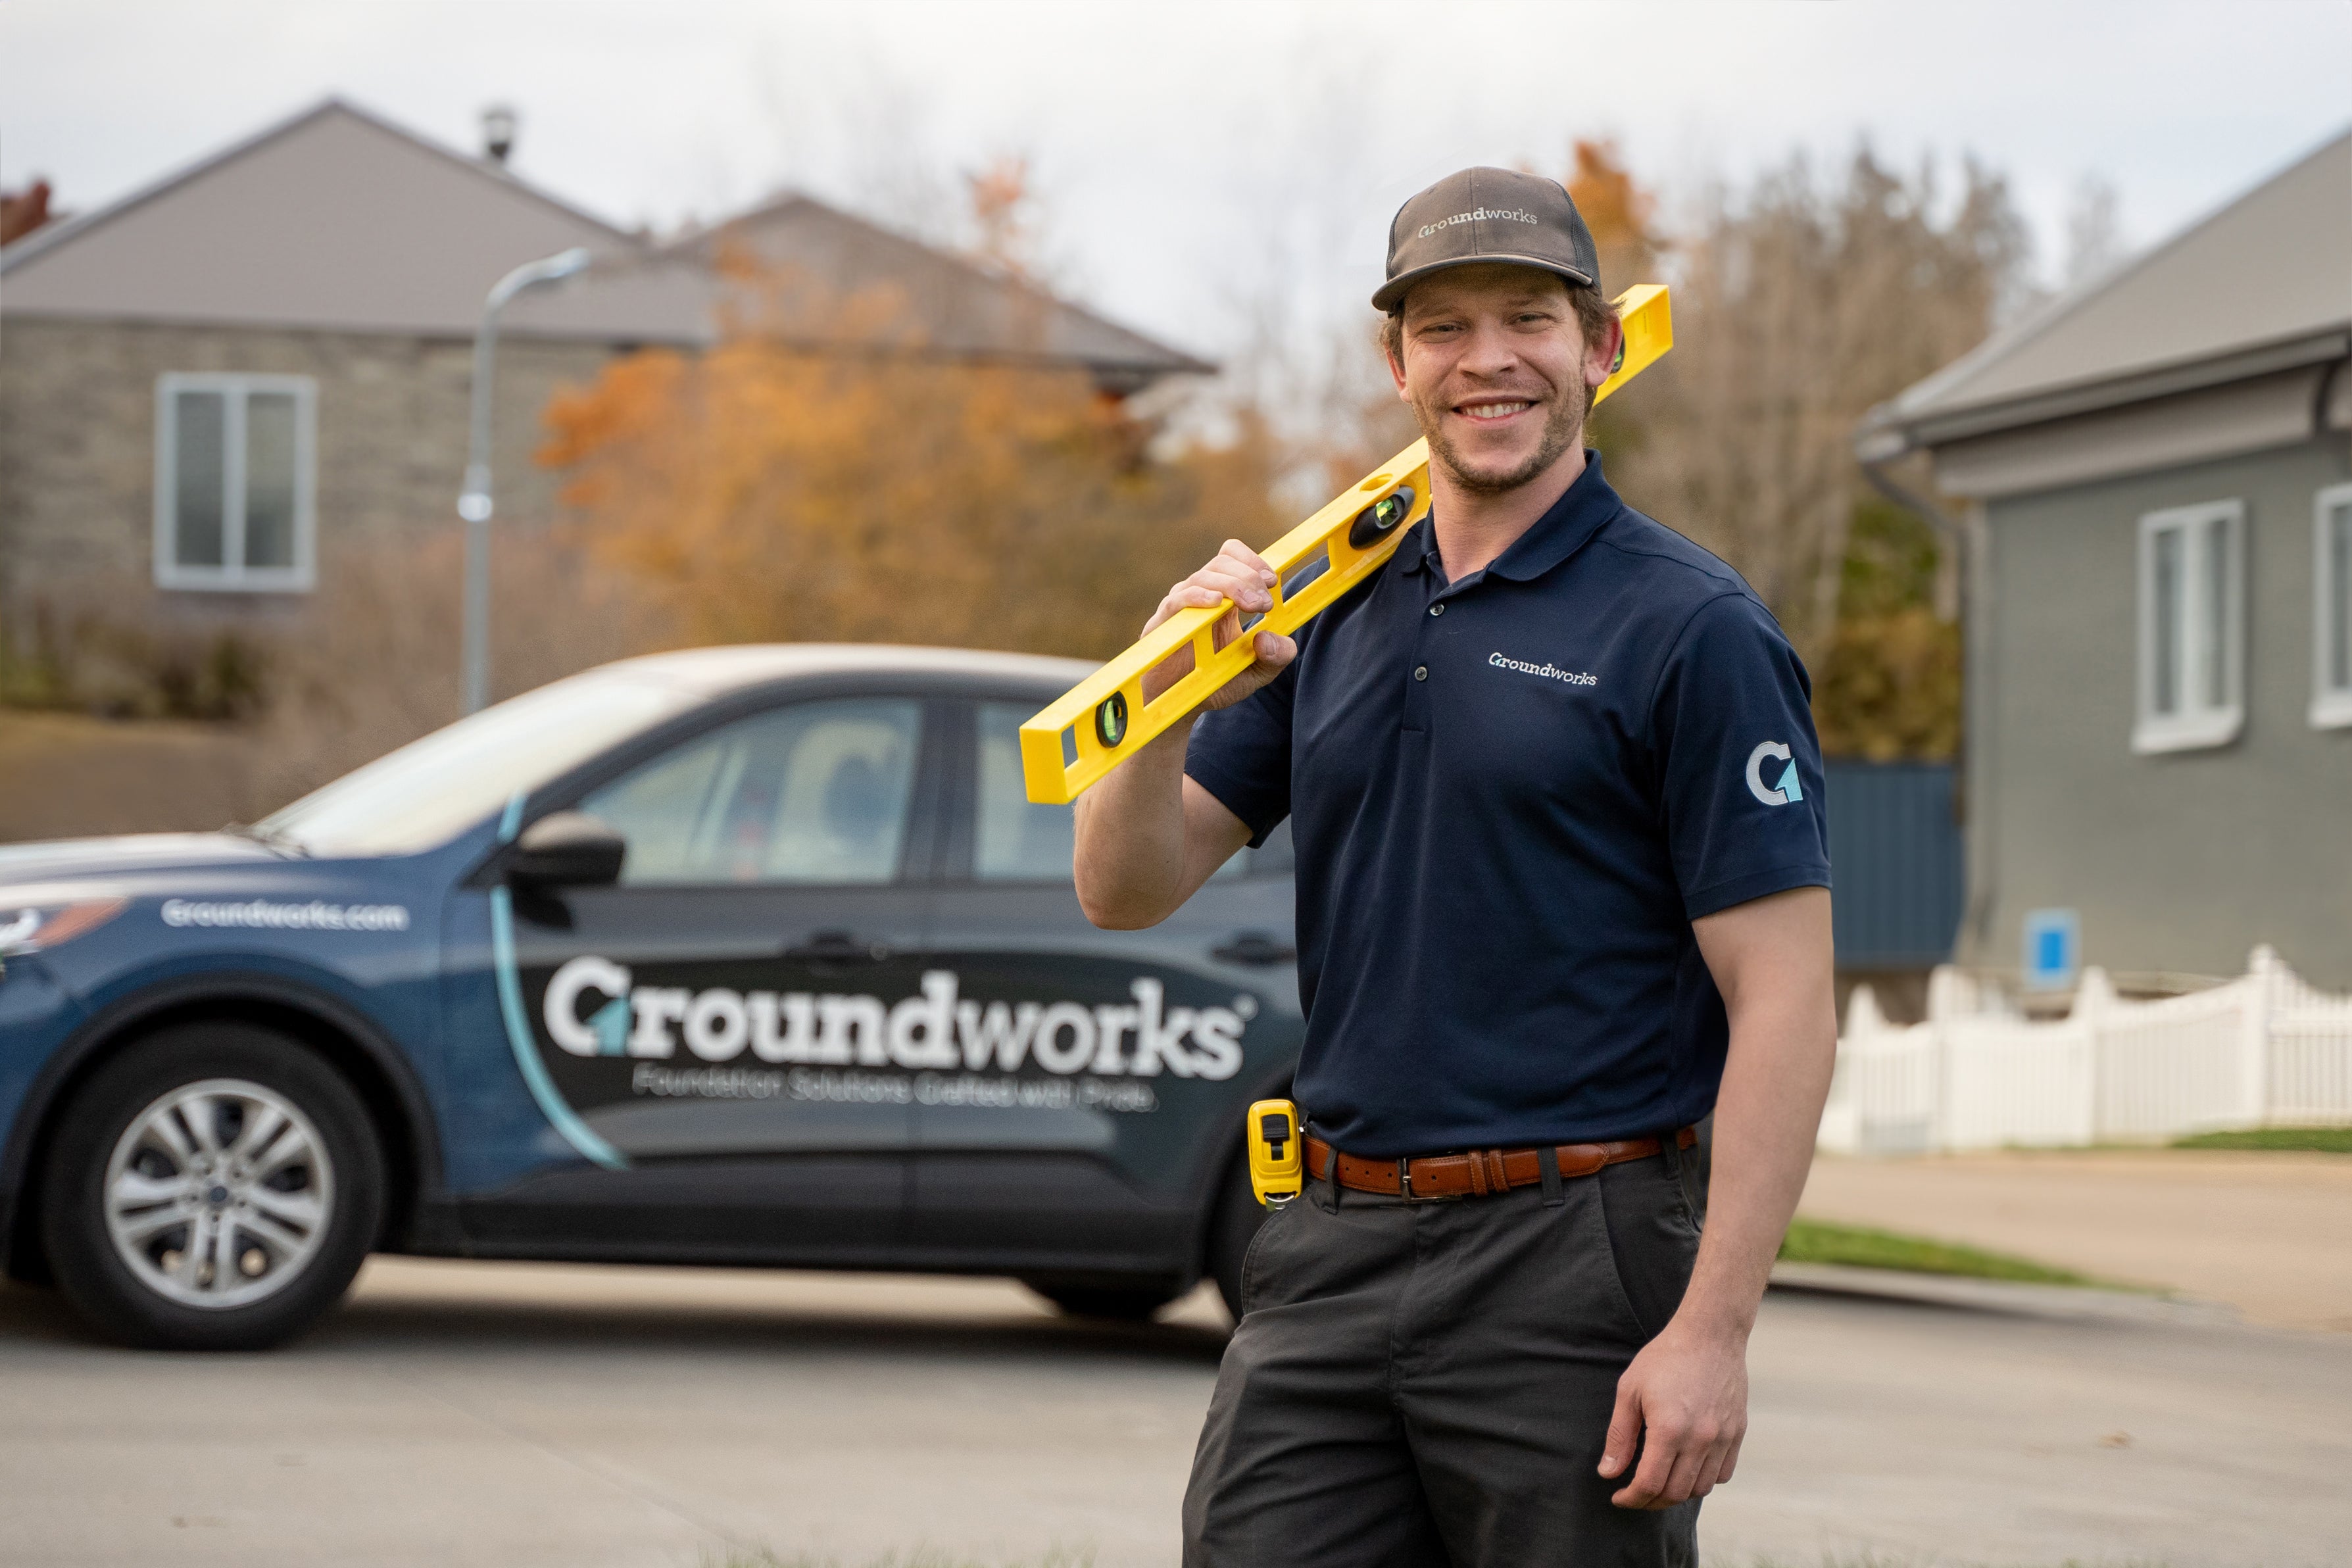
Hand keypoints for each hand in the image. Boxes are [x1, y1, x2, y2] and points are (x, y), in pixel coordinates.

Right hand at [1139, 540, 1296, 707]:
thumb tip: (1270, 638)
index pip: (1232, 557)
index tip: (1272, 580)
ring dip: (1232, 585)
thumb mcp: (1256, 673)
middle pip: (1222, 562)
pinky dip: (1197, 596)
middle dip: (1249, 576)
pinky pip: (1177, 600)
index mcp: (1224, 598)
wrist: (1180, 706)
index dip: (1252, 561)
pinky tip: (1216, 602)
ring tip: (1251, 604)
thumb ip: (1276, 658)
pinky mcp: (1163, 623)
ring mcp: (1181, 607)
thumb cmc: (1214, 684)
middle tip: (1265, 603)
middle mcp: (1201, 595)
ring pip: (1203, 576)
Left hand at [1597, 1314, 1747, 1508]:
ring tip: (1660, 1483)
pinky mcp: (1737, 1432)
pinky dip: (1704, 1480)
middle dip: (1651, 1501)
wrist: (1710, 1334)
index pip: (1649, 1484)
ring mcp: (1723, 1438)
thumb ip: (1620, 1436)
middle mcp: (1700, 1439)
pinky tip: (1687, 1469)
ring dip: (1677, 1493)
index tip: (1619, 1497)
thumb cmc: (1664, 1358)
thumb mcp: (1630, 1390)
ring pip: (1701, 1488)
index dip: (1631, 1498)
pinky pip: (1723, 1473)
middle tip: (1636, 1494)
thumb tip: (1608, 1472)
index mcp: (1669, 1429)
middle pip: (1675, 1493)